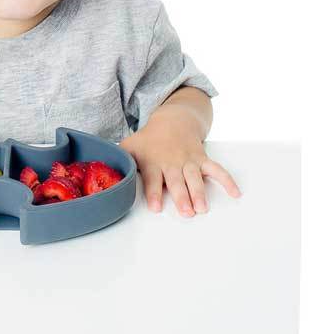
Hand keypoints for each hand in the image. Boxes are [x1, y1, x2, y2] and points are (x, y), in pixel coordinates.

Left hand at [121, 129, 241, 216]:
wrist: (172, 121)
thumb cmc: (149, 140)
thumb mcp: (129, 146)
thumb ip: (117, 159)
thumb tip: (98, 167)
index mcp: (153, 162)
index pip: (152, 179)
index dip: (153, 193)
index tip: (156, 208)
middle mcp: (171, 163)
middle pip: (176, 181)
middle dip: (181, 196)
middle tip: (186, 212)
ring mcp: (188, 161)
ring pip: (195, 178)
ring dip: (200, 192)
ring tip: (203, 208)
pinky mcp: (203, 159)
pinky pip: (217, 169)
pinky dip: (227, 180)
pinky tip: (236, 193)